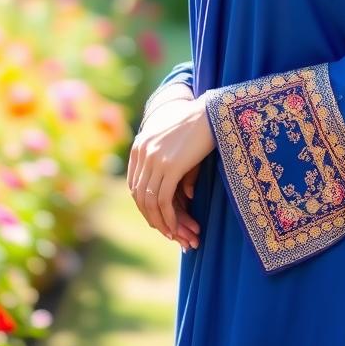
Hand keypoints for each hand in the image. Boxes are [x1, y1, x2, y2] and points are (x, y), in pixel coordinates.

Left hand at [128, 93, 214, 249]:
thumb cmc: (197, 125)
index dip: (142, 203)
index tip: (153, 215)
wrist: (210, 111)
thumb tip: (183, 192)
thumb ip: (167, 163)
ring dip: (159, 221)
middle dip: (149, 215)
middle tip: (162, 228)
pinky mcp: (170, 167)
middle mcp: (143, 152)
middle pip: (138, 194)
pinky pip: (163, 200)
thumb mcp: (174, 142)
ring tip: (170, 233)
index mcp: (140, 145)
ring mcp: (155, 159)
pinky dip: (168, 217)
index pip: (134, 183)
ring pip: (149, 200)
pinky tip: (175, 226)